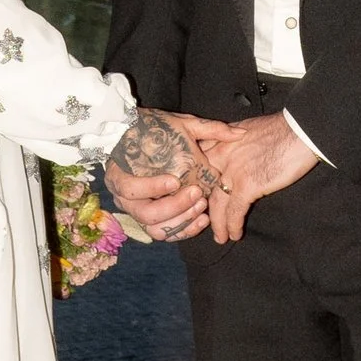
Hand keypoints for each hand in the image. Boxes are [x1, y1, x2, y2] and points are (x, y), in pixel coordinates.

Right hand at [104, 107, 215, 245]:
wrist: (135, 140)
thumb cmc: (154, 132)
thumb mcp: (180, 125)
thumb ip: (208, 129)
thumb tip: (239, 133)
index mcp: (121, 175)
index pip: (130, 188)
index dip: (152, 188)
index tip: (175, 181)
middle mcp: (125, 199)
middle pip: (147, 214)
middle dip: (175, 206)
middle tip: (197, 194)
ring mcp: (136, 212)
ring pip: (156, 229)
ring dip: (181, 221)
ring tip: (202, 208)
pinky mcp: (149, 221)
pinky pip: (164, 234)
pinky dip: (183, 231)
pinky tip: (202, 219)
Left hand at [177, 112, 320, 244]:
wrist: (301, 131)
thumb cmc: (283, 128)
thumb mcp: (248, 128)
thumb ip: (235, 141)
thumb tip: (236, 152)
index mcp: (222, 139)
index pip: (198, 161)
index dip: (196, 180)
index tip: (199, 194)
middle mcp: (222, 155)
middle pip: (202, 185)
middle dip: (201, 205)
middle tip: (203, 219)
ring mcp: (233, 171)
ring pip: (216, 203)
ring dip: (217, 223)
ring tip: (220, 236)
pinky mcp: (247, 185)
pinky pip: (234, 211)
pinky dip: (233, 226)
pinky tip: (234, 235)